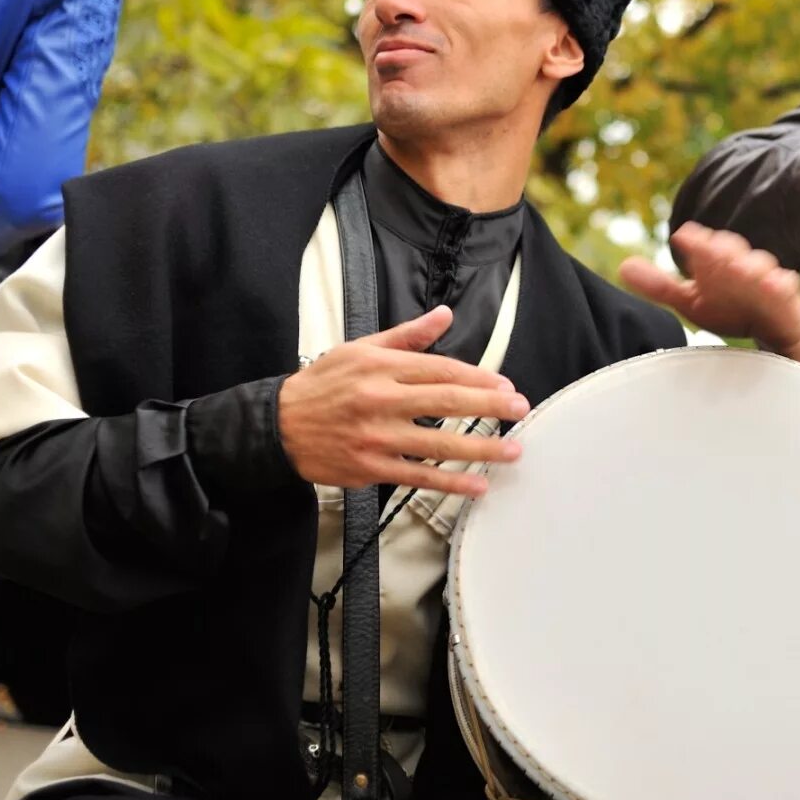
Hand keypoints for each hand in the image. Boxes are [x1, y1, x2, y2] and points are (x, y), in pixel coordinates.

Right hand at [276, 305, 528, 496]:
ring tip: (512, 450)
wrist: (278, 426)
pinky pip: (418, 477)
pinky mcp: (371, 467)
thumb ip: (408, 336)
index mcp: (381, 367)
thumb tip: (445, 314)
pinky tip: (477, 485)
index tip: (505, 384)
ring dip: (480, 448)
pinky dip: (450, 482)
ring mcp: (376, 437)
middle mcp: (381, 400)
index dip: (477, 377)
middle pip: (446, 401)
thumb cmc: (324, 384)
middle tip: (521, 408)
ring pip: (438, 443)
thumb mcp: (361, 349)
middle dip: (489, 405)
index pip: (440, 369)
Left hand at [620, 223, 799, 372]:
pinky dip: (779, 285)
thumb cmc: (731, 308)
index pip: (704, 246)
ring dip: (750, 265)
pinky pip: (785, 288)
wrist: (774, 328)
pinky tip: (773, 285)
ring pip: (759, 265)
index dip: (696, 242)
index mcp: (716, 264)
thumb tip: (623, 267)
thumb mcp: (691, 300)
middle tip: (710, 250)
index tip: (683, 237)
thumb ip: (660, 286)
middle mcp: (741, 266)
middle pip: (731, 250)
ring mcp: (765, 279)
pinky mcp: (787, 297)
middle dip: (721, 249)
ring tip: (740, 269)